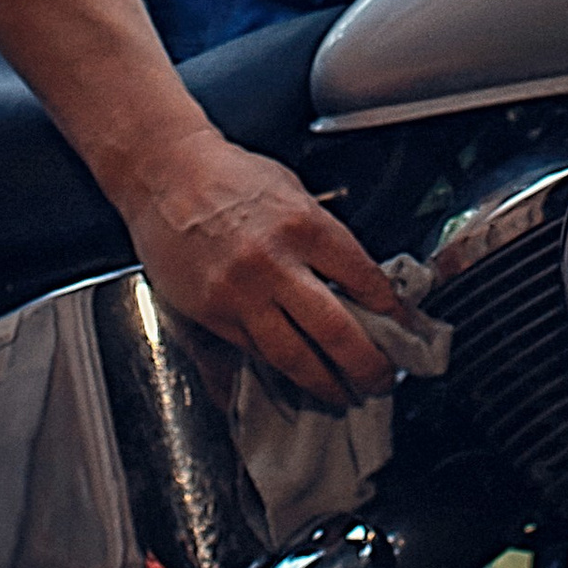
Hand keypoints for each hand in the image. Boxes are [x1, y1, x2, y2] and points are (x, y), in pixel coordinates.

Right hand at [122, 122, 402, 409]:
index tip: (403, 328)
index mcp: (305, 226)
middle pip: (337, 332)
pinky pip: (252, 353)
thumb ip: (322, 234)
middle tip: (381, 380)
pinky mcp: (212, 312)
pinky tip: (294, 380)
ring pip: (294, 356)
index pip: (364, 280)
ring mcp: (241, 293)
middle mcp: (275, 263)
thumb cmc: (227, 175)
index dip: (391, 312)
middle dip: (367, 365)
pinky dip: (278, 371)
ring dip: (326, 383)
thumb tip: (355, 276)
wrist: (165, 173)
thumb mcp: (291, 190)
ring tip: (343, 394)